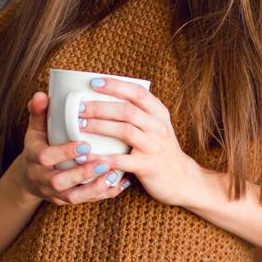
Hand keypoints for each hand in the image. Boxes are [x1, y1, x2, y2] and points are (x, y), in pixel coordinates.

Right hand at [18, 91, 130, 205]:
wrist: (31, 177)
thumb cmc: (39, 144)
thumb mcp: (36, 128)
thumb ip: (39, 111)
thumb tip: (41, 94)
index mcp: (34, 158)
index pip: (45, 157)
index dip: (64, 153)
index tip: (85, 144)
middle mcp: (42, 178)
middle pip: (59, 182)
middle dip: (82, 174)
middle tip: (104, 163)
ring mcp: (54, 193)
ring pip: (73, 196)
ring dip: (94, 188)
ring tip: (113, 176)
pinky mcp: (66, 201)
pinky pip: (85, 201)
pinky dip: (103, 194)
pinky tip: (120, 183)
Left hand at [77, 78, 199, 206]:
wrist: (182, 179)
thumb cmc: (160, 148)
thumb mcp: (155, 125)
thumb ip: (137, 112)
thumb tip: (102, 96)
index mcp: (159, 112)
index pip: (137, 92)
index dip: (115, 86)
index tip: (93, 83)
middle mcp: (158, 127)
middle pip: (127, 110)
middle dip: (100, 107)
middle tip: (78, 107)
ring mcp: (154, 146)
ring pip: (125, 131)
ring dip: (99, 126)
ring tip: (79, 124)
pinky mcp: (148, 167)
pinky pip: (121, 160)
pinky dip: (101, 157)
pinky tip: (85, 156)